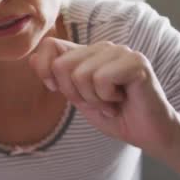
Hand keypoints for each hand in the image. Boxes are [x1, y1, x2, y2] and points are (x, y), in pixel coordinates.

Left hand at [29, 37, 179, 159]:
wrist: (147, 133)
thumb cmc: (113, 114)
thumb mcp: (76, 97)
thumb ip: (57, 77)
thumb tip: (32, 57)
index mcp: (86, 53)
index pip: (49, 45)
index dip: (45, 71)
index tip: (57, 90)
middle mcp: (102, 47)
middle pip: (61, 65)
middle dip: (73, 93)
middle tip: (96, 101)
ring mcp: (119, 51)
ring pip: (80, 74)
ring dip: (93, 99)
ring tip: (111, 102)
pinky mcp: (135, 61)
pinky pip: (101, 79)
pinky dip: (107, 98)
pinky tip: (121, 100)